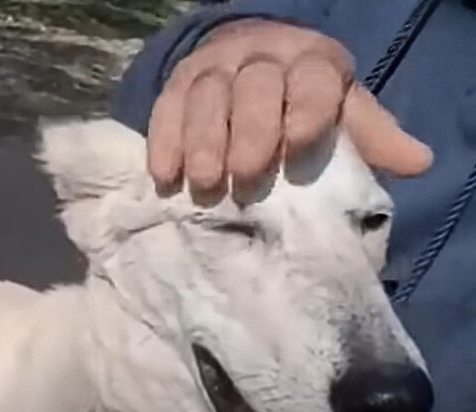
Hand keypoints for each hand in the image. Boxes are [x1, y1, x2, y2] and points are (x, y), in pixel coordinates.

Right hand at [147, 19, 432, 193]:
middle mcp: (262, 56)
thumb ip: (369, 136)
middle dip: (251, 133)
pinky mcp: (178, 83)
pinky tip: (165, 176)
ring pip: (207, 96)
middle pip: (255, 87)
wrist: (246, 61)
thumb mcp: (340, 109)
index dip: (307, 111)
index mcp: (312, 62)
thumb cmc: (301, 101)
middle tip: (247, 178)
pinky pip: (166, 108)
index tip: (297, 149)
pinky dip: (164, 142)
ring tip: (205, 185)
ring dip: (203, 142)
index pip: (313, 80)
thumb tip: (417, 162)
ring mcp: (216, 68)